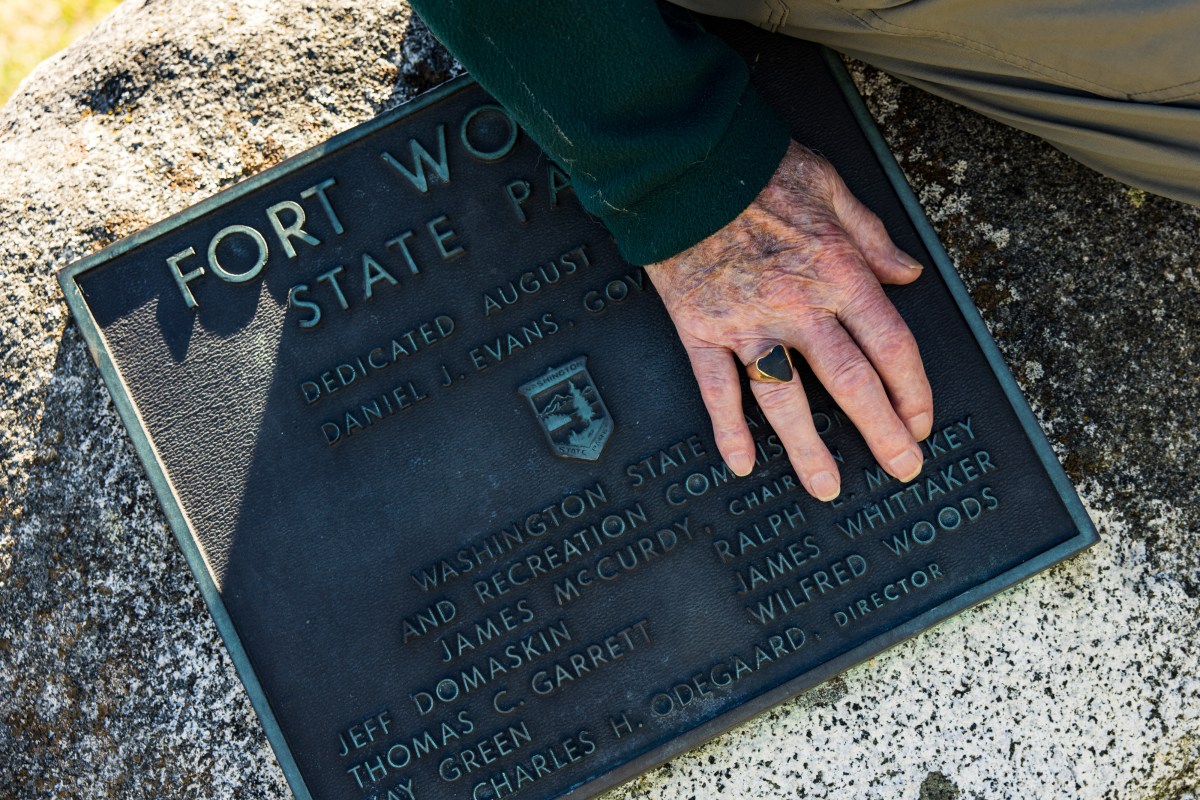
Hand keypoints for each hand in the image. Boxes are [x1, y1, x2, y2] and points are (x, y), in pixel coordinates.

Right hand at [644, 141, 931, 501]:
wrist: (683, 165)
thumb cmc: (757, 169)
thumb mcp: (831, 186)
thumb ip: (872, 236)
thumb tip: (908, 274)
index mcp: (837, 271)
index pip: (890, 345)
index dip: (912, 390)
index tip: (920, 420)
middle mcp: (797, 306)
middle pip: (849, 383)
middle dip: (881, 432)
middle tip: (901, 468)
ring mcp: (746, 323)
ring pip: (784, 399)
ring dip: (809, 449)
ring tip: (827, 487)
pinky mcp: (701, 329)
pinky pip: (717, 389)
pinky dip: (728, 429)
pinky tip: (742, 463)